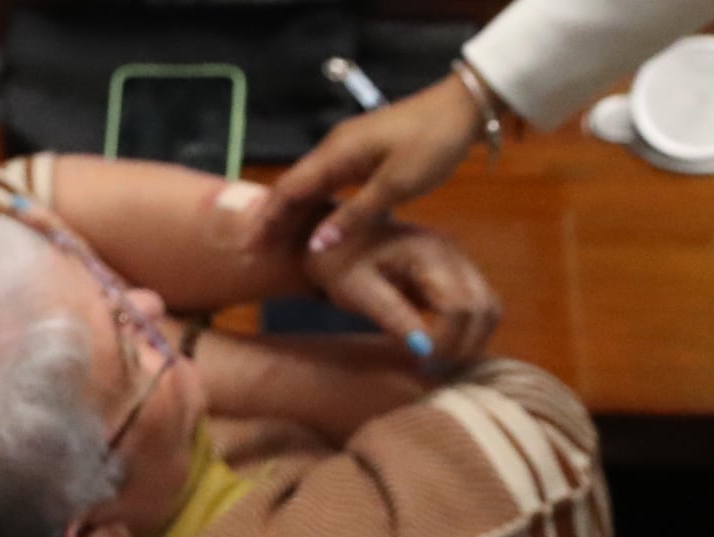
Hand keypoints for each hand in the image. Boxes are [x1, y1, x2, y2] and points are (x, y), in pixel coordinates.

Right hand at [263, 76, 490, 263]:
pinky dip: (312, 201)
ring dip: (290, 211)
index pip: (290, 190)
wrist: (461, 108)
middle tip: (253, 250)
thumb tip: (317, 245)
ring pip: (309, 183)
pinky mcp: (363, 151)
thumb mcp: (396, 186)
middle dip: (271, 218)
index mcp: (337, 154)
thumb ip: (355, 216)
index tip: (251, 249)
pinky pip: (326, 179)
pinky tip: (313, 218)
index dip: (268, 221)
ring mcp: (349, 148)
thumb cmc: (432, 144)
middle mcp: (335, 147)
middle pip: (293, 186)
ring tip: (275, 239)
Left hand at [313, 220, 500, 363]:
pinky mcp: (460, 275)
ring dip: (470, 343)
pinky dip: (467, 334)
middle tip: (429, 370)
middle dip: (462, 347)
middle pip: (484, 310)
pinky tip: (439, 350)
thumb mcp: (356, 291)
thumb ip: (392, 317)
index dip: (446, 344)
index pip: (460, 308)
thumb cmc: (340, 263)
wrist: (337, 238)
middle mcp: (454, 253)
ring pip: (490, 312)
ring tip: (435, 363)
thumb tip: (425, 351)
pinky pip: (480, 310)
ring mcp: (461, 262)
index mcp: (429, 251)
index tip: (420, 365)